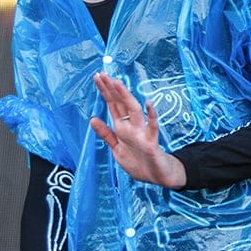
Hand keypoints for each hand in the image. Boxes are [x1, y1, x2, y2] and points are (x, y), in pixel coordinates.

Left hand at [90, 73, 187, 188]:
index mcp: (122, 128)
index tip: (97, 77)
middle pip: (120, 104)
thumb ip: (106, 134)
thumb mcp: (117, 149)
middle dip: (111, 90)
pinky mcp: (151, 142)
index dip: (105, 92)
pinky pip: (152, 127)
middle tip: (102, 74)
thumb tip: (92, 119)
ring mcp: (142, 132)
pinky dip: (151, 116)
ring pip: (133, 111)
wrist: (158, 176)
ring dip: (126, 97)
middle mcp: (131, 126)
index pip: (112, 105)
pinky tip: (148, 104)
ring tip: (118, 83)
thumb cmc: (139, 162)